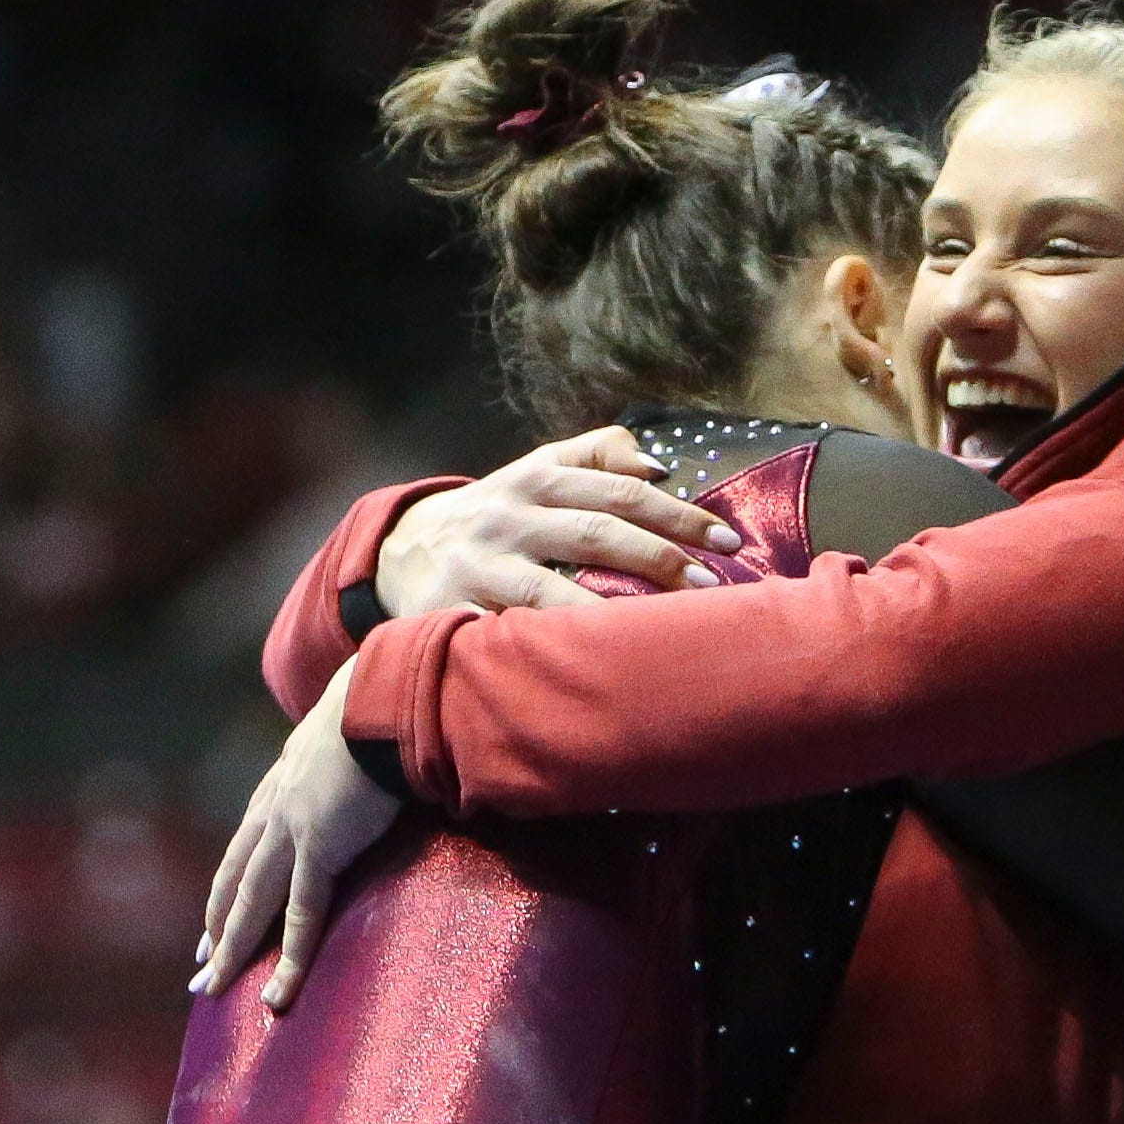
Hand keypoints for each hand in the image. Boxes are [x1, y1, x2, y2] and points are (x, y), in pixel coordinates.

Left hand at [198, 661, 403, 1010]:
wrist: (381, 698)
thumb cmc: (382, 706)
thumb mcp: (354, 732)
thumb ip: (356, 752)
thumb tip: (382, 751)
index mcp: (284, 784)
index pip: (247, 848)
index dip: (230, 888)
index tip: (215, 920)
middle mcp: (276, 810)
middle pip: (236, 881)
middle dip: (216, 929)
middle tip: (198, 971)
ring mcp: (291, 831)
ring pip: (252, 904)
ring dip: (231, 949)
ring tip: (213, 988)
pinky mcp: (319, 848)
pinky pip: (300, 917)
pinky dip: (289, 959)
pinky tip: (276, 994)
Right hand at [375, 429, 738, 619]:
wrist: (396, 552)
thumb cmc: (493, 517)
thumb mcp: (533, 474)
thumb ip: (593, 457)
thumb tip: (659, 466)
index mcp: (532, 479)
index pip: (616, 490)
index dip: (675, 514)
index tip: (727, 539)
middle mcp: (505, 517)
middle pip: (593, 532)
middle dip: (658, 557)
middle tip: (712, 586)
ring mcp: (477, 567)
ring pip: (549, 587)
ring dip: (610, 610)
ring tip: (662, 630)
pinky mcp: (452, 612)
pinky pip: (504, 635)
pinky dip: (543, 649)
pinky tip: (588, 665)